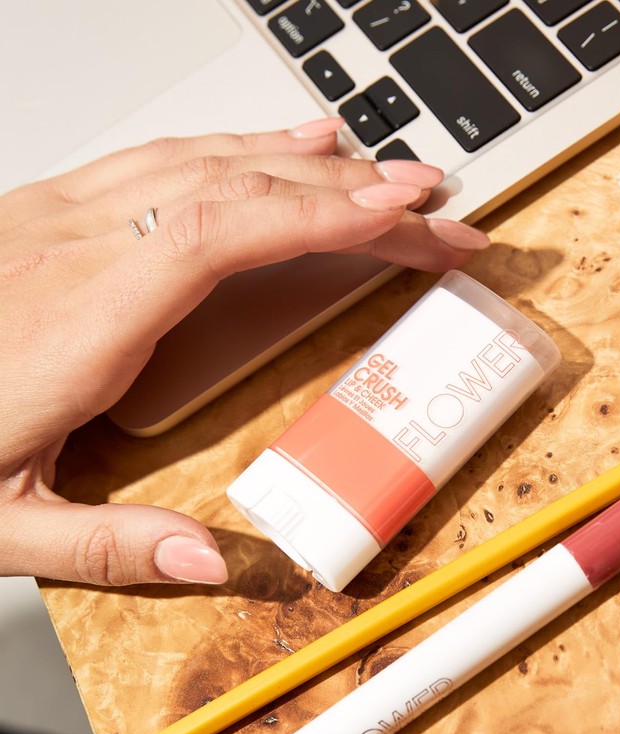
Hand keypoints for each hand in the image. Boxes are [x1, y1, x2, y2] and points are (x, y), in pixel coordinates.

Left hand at [0, 117, 489, 586]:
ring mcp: (56, 218)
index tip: (401, 212)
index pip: (215, 234)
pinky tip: (276, 151)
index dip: (319, 215)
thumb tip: (209, 558)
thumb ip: (106, 546)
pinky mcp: (49, 214)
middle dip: (351, 193)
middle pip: (236, 189)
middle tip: (433, 211)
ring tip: (380, 173)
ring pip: (202, 160)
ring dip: (303, 164)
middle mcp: (68, 247)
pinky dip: (239, 151)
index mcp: (74, 318)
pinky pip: (161, 162)